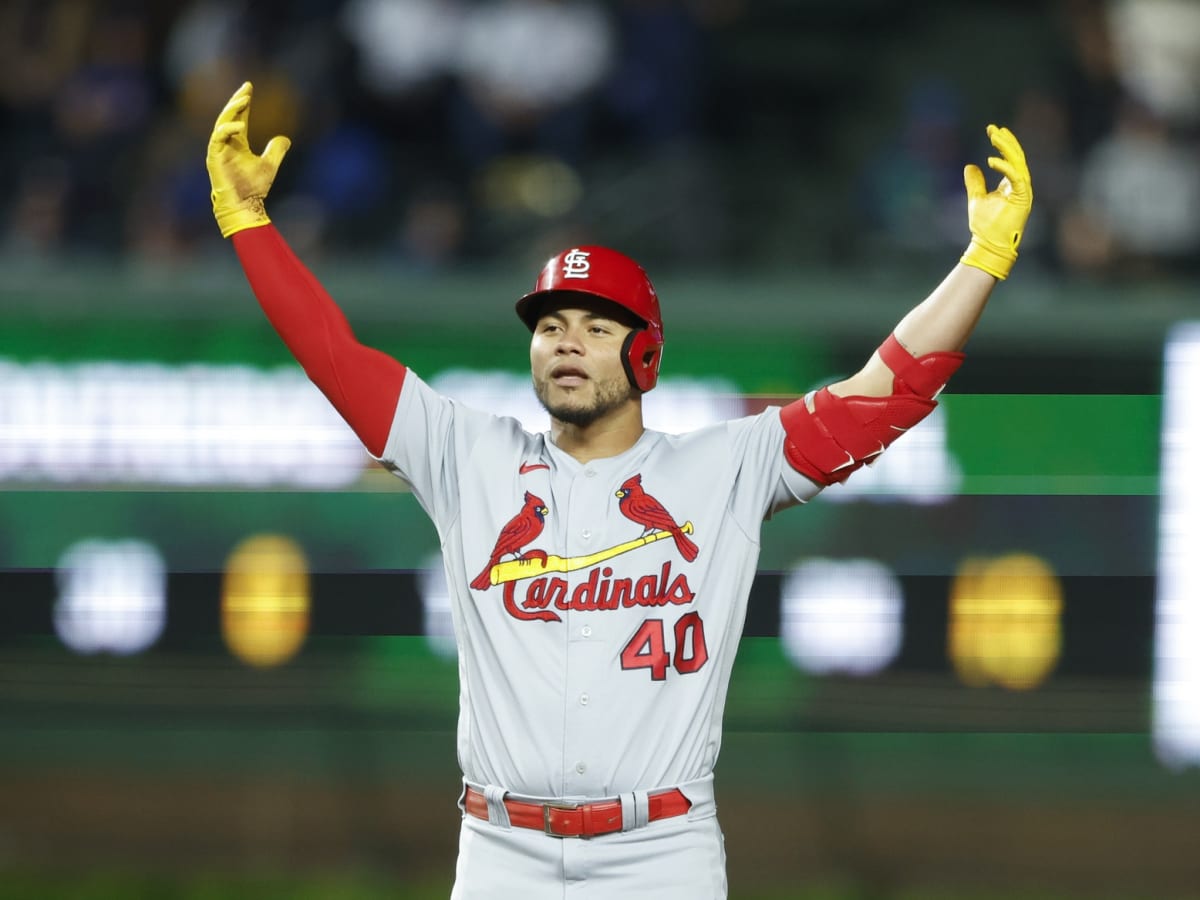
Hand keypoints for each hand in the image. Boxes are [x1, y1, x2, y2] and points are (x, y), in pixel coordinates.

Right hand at [206, 82, 290, 237]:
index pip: (240, 117)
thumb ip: (276, 150)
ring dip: (232, 110)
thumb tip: (285, 138)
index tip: (249, 88)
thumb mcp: (270, 164)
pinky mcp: (214, 156)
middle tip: (246, 88)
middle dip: (237, 101)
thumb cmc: (254, 187)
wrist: (244, 205)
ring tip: (244, 99)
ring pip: (222, 123)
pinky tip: (238, 125)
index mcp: (237, 142)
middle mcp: (226, 143)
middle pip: (230, 116)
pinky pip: (218, 138)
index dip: (244, 103)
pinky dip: (227, 130)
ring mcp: (218, 149)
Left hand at [960, 124, 1031, 279]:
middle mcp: (1020, 185)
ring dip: (1007, 148)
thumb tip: (970, 166)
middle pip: (1016, 157)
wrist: (989, 245)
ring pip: (1018, 163)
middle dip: (1005, 141)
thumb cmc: (985, 225)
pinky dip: (1005, 168)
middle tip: (993, 128)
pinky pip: (1016, 177)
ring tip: (995, 136)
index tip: (991, 130)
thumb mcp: (976, 198)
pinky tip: (991, 160)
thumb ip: (975, 182)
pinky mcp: (1023, 198)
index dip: (1002, 143)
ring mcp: (1023, 191)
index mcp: (1011, 184)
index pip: (1010, 158)